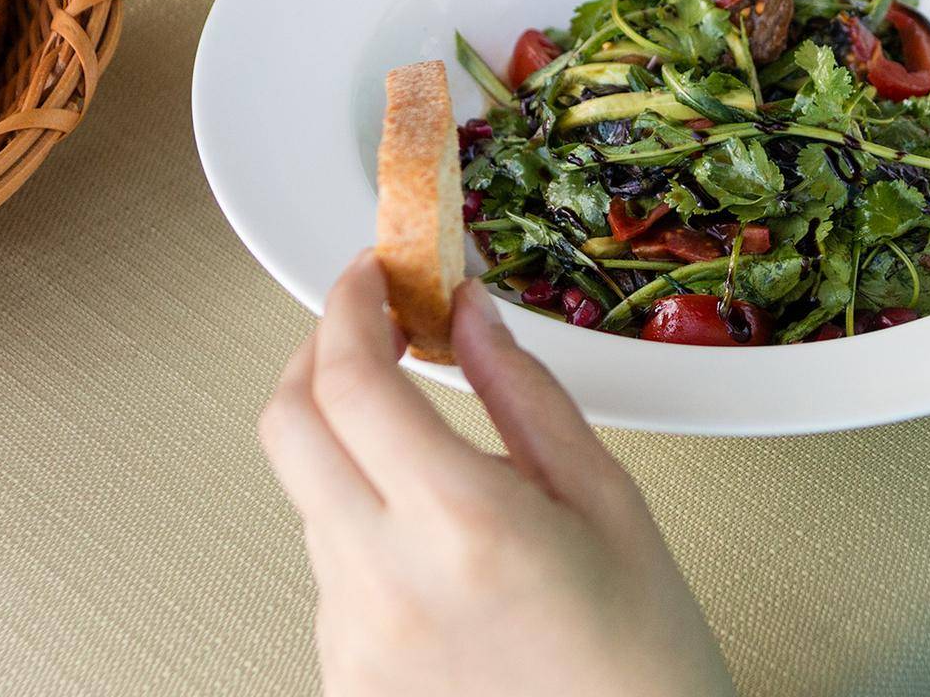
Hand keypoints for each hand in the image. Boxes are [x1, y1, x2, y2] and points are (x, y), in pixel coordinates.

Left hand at [260, 254, 734, 696]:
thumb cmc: (640, 664)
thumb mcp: (605, 498)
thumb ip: (521, 390)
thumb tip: (468, 311)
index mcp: (462, 527)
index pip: (351, 380)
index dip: (350, 305)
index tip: (372, 273)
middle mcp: (386, 586)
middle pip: (289, 426)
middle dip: (317, 350)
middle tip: (367, 320)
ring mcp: (353, 643)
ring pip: (307, 493)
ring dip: (345, 438)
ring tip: (421, 436)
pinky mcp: (345, 683)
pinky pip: (328, 565)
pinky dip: (361, 515)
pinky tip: (426, 524)